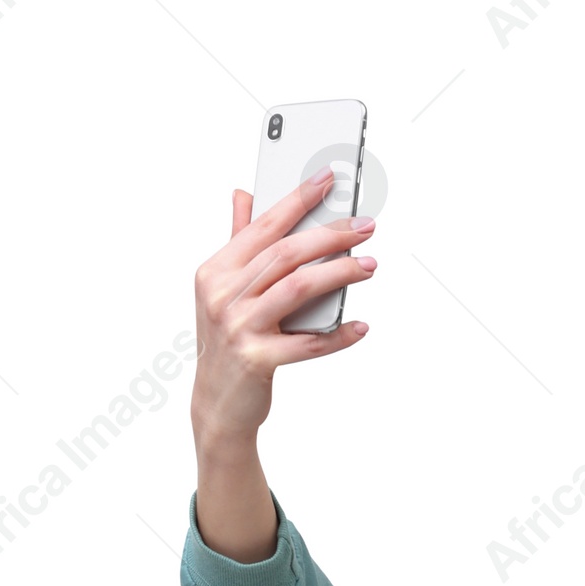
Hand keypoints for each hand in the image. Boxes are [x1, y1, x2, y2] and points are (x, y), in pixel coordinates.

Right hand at [191, 171, 376, 452]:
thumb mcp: (223, 289)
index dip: (297, 200)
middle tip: (365, 228)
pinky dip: (337, 335)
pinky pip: (307, 343)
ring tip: (368, 267)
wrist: (217, 405)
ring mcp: (239, 328)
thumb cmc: (228, 342)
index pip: (263, 225)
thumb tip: (244, 195)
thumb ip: (237, 241)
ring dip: (338, 274)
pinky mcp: (256, 360)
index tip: (328, 181)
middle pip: (285, 253)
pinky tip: (359, 326)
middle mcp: (223, 295)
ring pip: (298, 288)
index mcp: (216, 271)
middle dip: (330, 235)